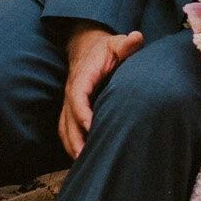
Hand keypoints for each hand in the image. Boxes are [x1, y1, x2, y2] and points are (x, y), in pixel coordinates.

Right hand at [60, 23, 143, 157]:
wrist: (89, 47)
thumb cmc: (107, 49)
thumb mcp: (117, 43)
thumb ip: (127, 44)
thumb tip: (136, 37)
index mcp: (83, 76)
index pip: (77, 94)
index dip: (81, 110)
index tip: (90, 125)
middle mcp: (72, 90)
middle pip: (68, 116)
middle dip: (75, 136)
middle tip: (85, 156)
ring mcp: (69, 101)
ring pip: (64, 126)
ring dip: (71, 144)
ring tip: (82, 163)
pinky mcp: (71, 109)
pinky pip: (66, 128)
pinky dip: (71, 143)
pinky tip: (81, 158)